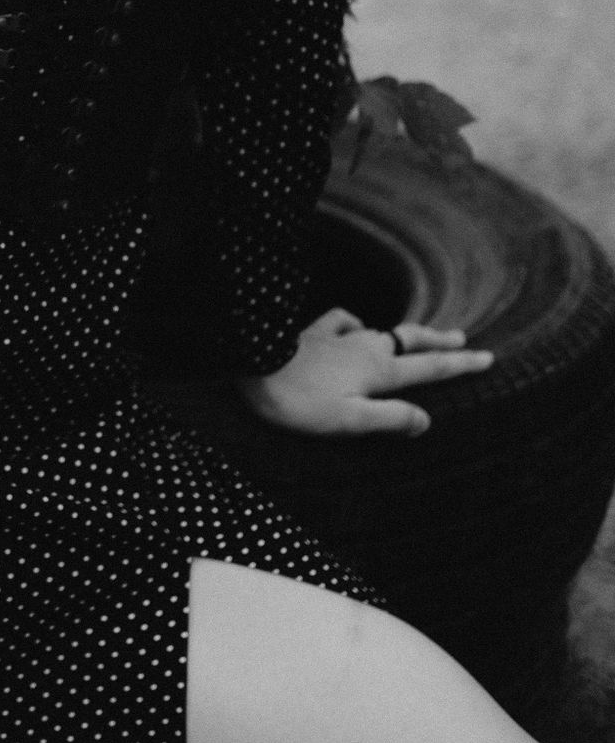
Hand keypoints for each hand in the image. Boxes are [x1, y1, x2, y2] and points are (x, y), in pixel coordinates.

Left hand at [237, 307, 493, 437]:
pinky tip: (355, 326)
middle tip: (465, 340)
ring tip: (419, 334)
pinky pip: (343, 321)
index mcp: (379, 371)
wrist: (253, 367)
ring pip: (383, 330)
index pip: (430, 368)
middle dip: (440, 341)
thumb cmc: (301, 402)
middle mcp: (366, 347)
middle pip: (413, 341)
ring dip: (406, 333)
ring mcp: (340, 336)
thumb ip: (390, 418)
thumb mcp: (350, 420)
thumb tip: (426, 419)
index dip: (461, 365)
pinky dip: (356, 323)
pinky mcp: (314, 334)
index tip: (489, 359)